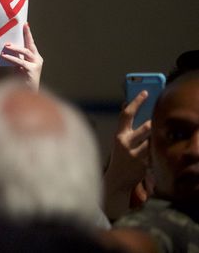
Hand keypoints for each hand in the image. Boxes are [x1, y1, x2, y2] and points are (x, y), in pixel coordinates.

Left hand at [0, 22, 42, 88]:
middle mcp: (37, 59)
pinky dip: (12, 58)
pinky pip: (21, 62)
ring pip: (26, 52)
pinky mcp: (32, 70)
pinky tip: (4, 56)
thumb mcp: (18, 66)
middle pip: (31, 44)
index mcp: (35, 57)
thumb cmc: (22, 79)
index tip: (25, 24)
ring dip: (15, 48)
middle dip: (26, 35)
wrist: (29, 93)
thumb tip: (7, 48)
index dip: (28, 34)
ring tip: (6, 46)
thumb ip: (16, 57)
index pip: (31, 43)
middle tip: (20, 27)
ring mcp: (36, 64)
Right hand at [103, 91, 151, 219]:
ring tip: (150, 143)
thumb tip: (127, 105)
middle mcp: (125, 143)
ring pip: (153, 141)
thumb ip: (125, 126)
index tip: (146, 92)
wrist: (116, 180)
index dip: (136, 101)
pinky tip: (149, 158)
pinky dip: (154, 153)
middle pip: (146, 128)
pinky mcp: (144, 164)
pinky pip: (154, 153)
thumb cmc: (120, 157)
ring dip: (154, 141)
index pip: (127, 114)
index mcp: (118, 135)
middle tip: (157, 121)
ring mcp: (135, 154)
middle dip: (154, 124)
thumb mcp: (119, 140)